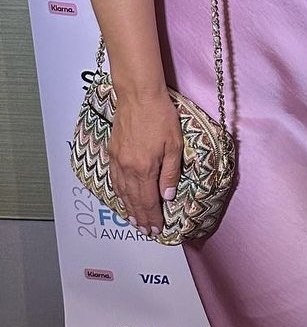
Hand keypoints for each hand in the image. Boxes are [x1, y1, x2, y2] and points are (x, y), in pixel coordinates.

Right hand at [108, 92, 183, 235]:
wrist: (138, 96)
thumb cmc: (161, 116)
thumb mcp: (175, 145)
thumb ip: (170, 174)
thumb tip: (168, 197)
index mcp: (145, 168)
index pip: (149, 201)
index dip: (153, 217)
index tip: (156, 230)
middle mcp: (128, 168)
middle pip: (134, 200)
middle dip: (141, 217)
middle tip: (146, 231)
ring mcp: (118, 160)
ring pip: (122, 191)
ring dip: (128, 208)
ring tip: (134, 220)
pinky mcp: (112, 152)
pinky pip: (114, 179)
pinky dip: (118, 192)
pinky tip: (122, 197)